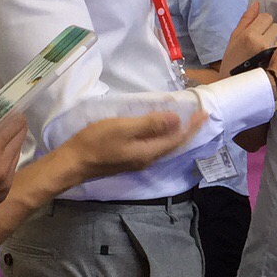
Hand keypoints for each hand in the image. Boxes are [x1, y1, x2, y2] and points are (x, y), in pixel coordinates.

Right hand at [62, 109, 206, 181]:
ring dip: (176, 133)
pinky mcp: (129, 159)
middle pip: (174, 145)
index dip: (192, 126)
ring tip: (184, 120)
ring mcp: (137, 161)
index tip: (204, 112)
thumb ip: (151, 124)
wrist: (72, 163)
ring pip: (164, 146)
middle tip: (199, 115)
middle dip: (188, 130)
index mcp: (149, 153)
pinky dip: (162, 136)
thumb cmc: (96, 142)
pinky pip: (153, 146)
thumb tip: (177, 120)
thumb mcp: (123, 128)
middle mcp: (147, 160)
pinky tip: (160, 129)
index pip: (178, 139)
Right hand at [220, 2, 276, 73]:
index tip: (257, 32)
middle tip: (261, 44)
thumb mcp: (234, 39)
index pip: (266, 17)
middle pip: (276, 26)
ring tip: (267, 53)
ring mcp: (274, 54)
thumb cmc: (232, 62)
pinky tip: (273, 59)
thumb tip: (257, 3)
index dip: (262, 23)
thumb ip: (246, 20)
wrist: (237, 87)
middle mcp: (263, 43)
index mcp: (249, 35)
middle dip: (270, 32)